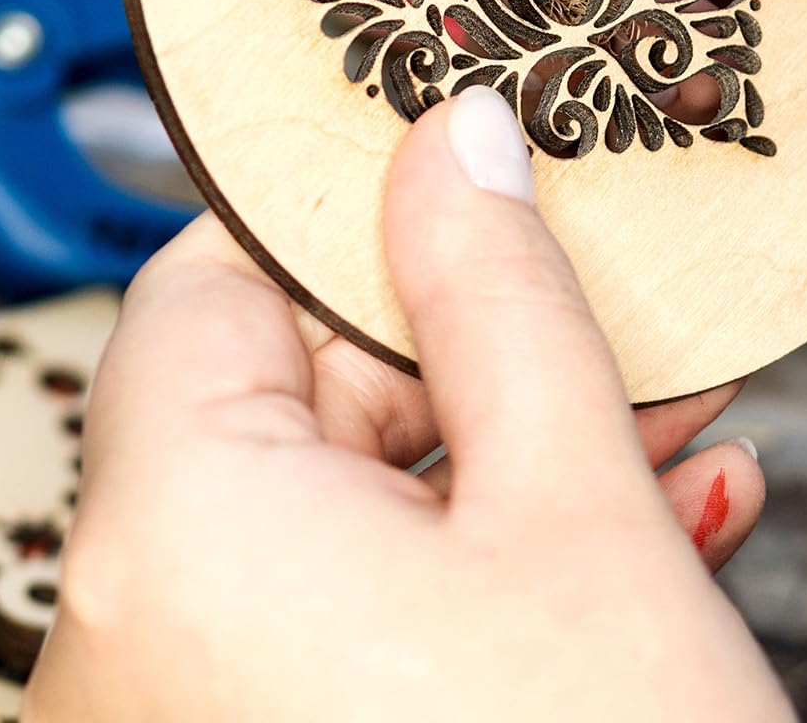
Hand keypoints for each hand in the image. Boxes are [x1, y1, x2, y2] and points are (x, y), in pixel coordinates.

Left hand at [25, 87, 789, 722]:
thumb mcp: (572, 509)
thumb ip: (500, 296)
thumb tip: (455, 140)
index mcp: (175, 532)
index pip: (215, 278)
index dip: (349, 214)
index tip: (461, 178)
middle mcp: (138, 628)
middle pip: (297, 394)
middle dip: (477, 346)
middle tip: (612, 315)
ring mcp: (194, 706)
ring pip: (354, 507)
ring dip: (515, 456)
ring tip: (669, 427)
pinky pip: (358, 614)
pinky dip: (484, 570)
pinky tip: (642, 537)